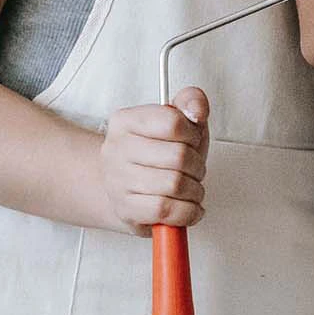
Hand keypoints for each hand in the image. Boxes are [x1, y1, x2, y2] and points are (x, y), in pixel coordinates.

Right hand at [97, 86, 207, 235]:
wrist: (127, 187)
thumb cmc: (156, 155)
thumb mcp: (177, 122)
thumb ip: (191, 102)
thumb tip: (196, 110)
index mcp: (125, 120)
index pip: (172, 122)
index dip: (193, 135)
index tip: (191, 141)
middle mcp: (116, 149)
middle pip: (179, 157)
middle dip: (197, 167)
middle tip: (193, 170)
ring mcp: (118, 180)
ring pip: (175, 185)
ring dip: (194, 191)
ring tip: (189, 189)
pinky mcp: (125, 209)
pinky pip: (167, 210)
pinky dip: (187, 212)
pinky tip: (185, 206)